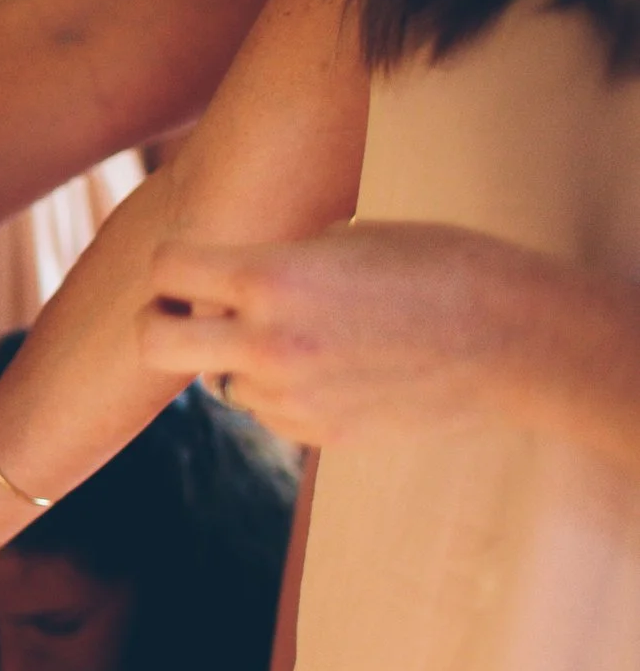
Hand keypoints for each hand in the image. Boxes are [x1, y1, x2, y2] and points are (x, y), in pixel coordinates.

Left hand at [139, 222, 524, 448]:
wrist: (516, 340)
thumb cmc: (440, 266)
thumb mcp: (349, 236)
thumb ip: (277, 260)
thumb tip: (226, 274)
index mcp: (273, 278)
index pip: (167, 269)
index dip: (171, 266)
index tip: (187, 269)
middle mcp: (269, 342)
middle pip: (153, 342)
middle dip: (159, 325)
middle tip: (185, 316)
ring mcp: (292, 396)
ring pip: (219, 383)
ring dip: (239, 363)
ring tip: (304, 337)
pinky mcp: (319, 434)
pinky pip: (268, 412)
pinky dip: (283, 393)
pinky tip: (336, 369)